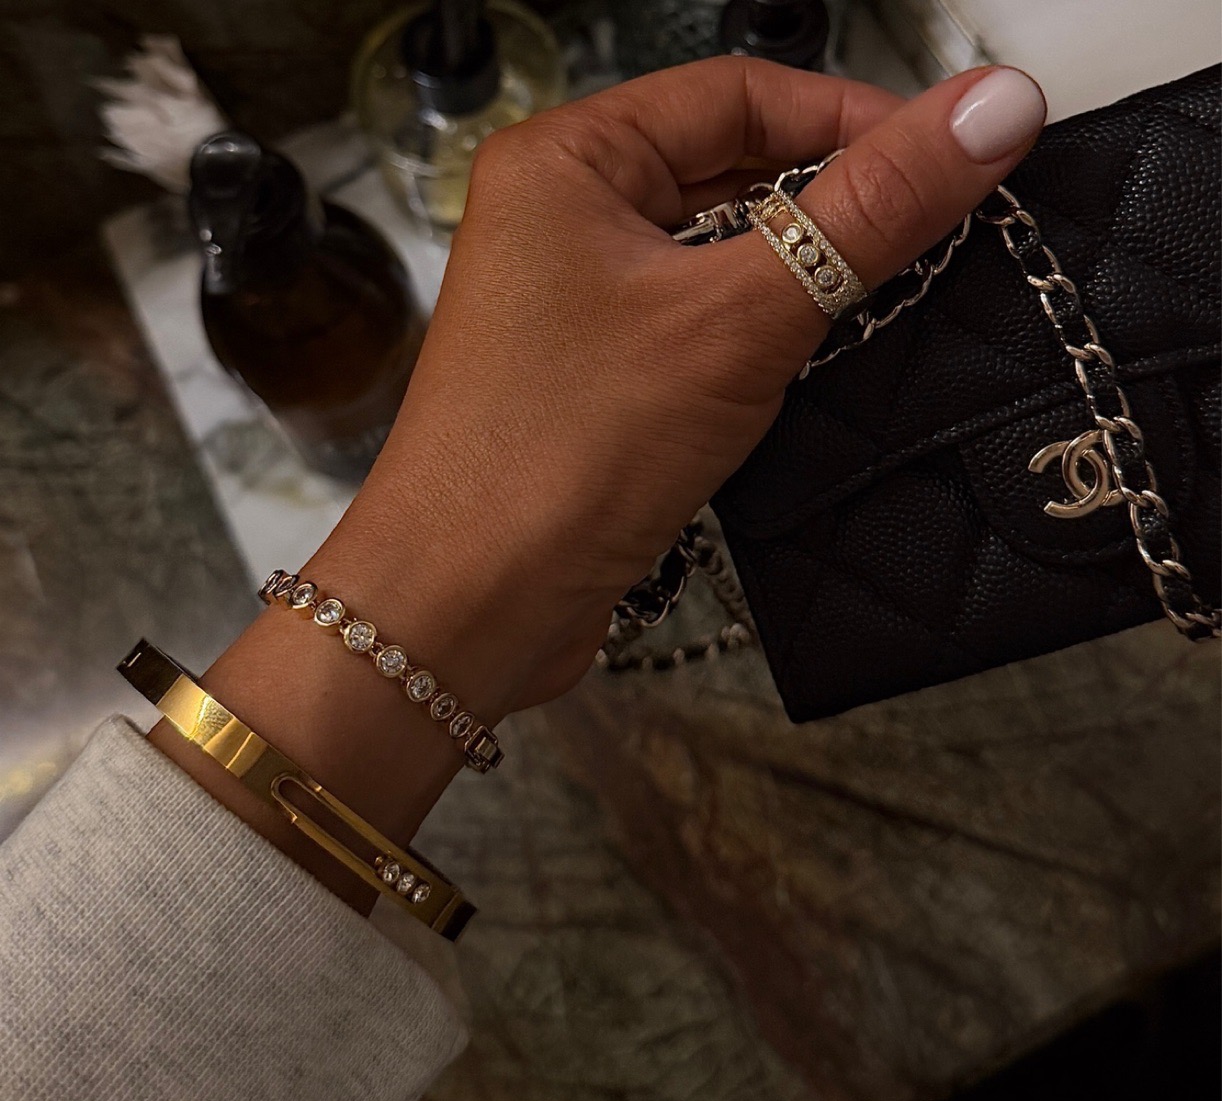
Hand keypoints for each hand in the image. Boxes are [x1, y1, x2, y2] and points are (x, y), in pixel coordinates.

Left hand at [180, 59, 1045, 895]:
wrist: (471, 607)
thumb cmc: (550, 458)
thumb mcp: (737, 318)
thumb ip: (867, 212)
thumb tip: (986, 112)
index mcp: (565, 165)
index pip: (738, 94)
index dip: (853, 117)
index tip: (948, 155)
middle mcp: (562, 229)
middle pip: (730, 176)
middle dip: (830, 207)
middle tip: (929, 234)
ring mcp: (577, 313)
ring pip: (720, 265)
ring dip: (800, 284)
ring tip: (880, 306)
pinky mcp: (600, 389)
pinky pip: (701, 338)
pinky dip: (761, 348)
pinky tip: (811, 373)